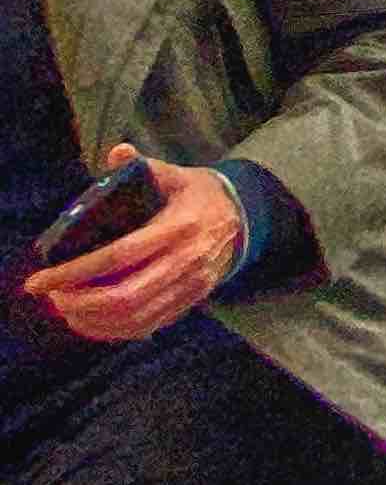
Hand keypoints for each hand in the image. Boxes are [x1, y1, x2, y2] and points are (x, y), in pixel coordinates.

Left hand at [22, 147, 246, 342]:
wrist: (244, 217)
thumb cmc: (199, 194)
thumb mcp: (176, 174)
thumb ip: (144, 166)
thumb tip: (117, 153)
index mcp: (179, 226)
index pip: (120, 255)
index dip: (77, 270)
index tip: (41, 279)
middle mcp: (187, 260)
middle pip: (125, 295)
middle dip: (80, 302)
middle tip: (53, 296)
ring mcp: (191, 285)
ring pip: (135, 316)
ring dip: (93, 319)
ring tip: (67, 309)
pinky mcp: (191, 301)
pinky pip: (148, 325)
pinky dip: (113, 331)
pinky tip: (91, 322)